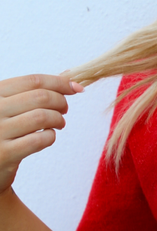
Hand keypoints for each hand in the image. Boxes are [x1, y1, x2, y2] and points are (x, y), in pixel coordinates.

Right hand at [0, 74, 83, 195]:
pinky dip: (50, 137)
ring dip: (58, 119)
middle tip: (64, 110)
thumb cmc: (4, 130)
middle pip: (40, 97)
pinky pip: (39, 140)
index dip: (60, 83)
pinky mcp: (5, 154)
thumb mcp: (11, 105)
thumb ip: (34, 90)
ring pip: (42, 117)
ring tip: (59, 124)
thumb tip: (69, 76)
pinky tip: (48, 136)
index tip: (76, 88)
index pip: (33, 80)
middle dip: (61, 102)